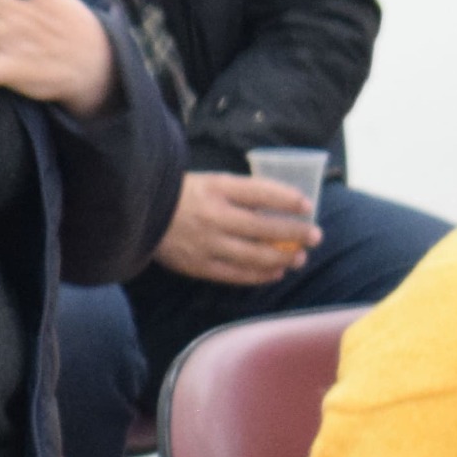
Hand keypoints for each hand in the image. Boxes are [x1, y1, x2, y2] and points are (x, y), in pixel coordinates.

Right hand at [152, 172, 321, 285]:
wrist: (140, 215)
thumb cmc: (182, 196)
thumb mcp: (210, 182)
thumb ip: (240, 193)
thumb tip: (278, 208)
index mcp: (216, 188)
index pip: (261, 192)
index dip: (288, 199)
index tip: (307, 206)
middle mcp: (214, 216)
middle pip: (264, 227)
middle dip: (295, 233)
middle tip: (315, 236)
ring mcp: (207, 244)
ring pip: (255, 255)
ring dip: (282, 257)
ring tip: (299, 258)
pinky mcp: (200, 266)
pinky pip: (237, 274)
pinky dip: (260, 275)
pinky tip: (275, 272)